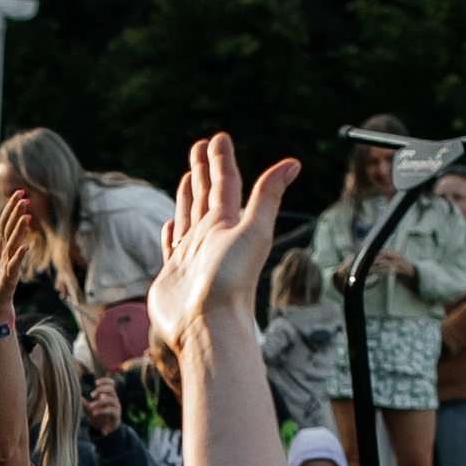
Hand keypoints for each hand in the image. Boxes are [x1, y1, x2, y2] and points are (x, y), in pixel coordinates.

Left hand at [0, 189, 39, 308]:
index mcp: (1, 244)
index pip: (6, 222)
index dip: (11, 208)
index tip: (19, 193)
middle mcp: (8, 251)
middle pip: (12, 230)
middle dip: (17, 215)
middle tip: (24, 199)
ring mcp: (10, 263)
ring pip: (15, 245)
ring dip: (20, 232)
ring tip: (26, 217)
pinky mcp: (10, 277)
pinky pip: (15, 265)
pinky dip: (19, 257)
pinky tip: (25, 248)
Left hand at [84, 375, 122, 433]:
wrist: (106, 433)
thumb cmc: (100, 420)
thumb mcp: (90, 412)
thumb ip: (85, 406)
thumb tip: (79, 398)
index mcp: (109, 397)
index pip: (111, 384)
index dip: (105, 381)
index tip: (96, 382)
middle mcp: (114, 401)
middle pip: (111, 389)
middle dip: (101, 390)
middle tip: (92, 395)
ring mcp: (116, 408)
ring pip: (111, 399)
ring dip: (100, 401)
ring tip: (91, 406)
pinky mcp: (116, 416)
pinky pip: (111, 411)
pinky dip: (102, 411)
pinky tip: (94, 413)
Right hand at [146, 134, 302, 362]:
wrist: (208, 326)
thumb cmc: (231, 282)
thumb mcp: (254, 231)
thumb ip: (268, 196)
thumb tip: (294, 163)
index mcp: (227, 224)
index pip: (225, 183)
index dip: (221, 160)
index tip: (218, 139)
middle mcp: (209, 237)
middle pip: (206, 195)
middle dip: (204, 170)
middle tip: (199, 147)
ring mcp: (191, 255)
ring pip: (189, 216)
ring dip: (189, 196)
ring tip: (188, 177)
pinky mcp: (172, 274)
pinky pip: (173, 246)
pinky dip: (172, 232)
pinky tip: (171, 225)